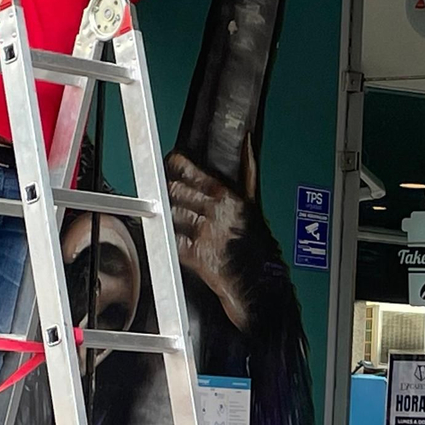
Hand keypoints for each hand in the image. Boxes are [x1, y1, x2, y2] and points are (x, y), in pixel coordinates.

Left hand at [165, 147, 257, 330]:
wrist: (258, 282)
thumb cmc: (258, 244)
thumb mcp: (254, 203)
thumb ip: (247, 171)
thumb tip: (248, 142)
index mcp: (228, 196)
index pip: (189, 171)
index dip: (175, 166)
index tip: (170, 165)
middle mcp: (216, 211)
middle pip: (174, 190)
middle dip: (168, 192)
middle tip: (166, 193)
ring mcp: (205, 233)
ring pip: (171, 214)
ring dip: (168, 216)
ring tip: (173, 220)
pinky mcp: (197, 255)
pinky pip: (171, 240)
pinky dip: (167, 239)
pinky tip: (171, 239)